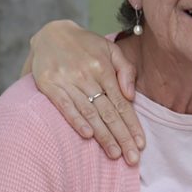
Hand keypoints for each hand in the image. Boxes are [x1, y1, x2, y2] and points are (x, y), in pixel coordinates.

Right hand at [28, 20, 144, 164]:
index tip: (141, 144)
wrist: (52, 32)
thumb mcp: (112, 49)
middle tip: (132, 158)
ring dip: (103, 136)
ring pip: (90, 113)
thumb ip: (126, 70)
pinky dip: (77, 121)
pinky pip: (65, 106)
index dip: (132, 125)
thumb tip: (131, 96)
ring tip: (115, 153)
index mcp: (104, 69)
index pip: (122, 104)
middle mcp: (88, 76)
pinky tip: (88, 136)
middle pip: (109, 112)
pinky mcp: (50, 85)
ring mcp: (68, 81)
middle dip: (122, 137)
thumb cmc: (87, 44)